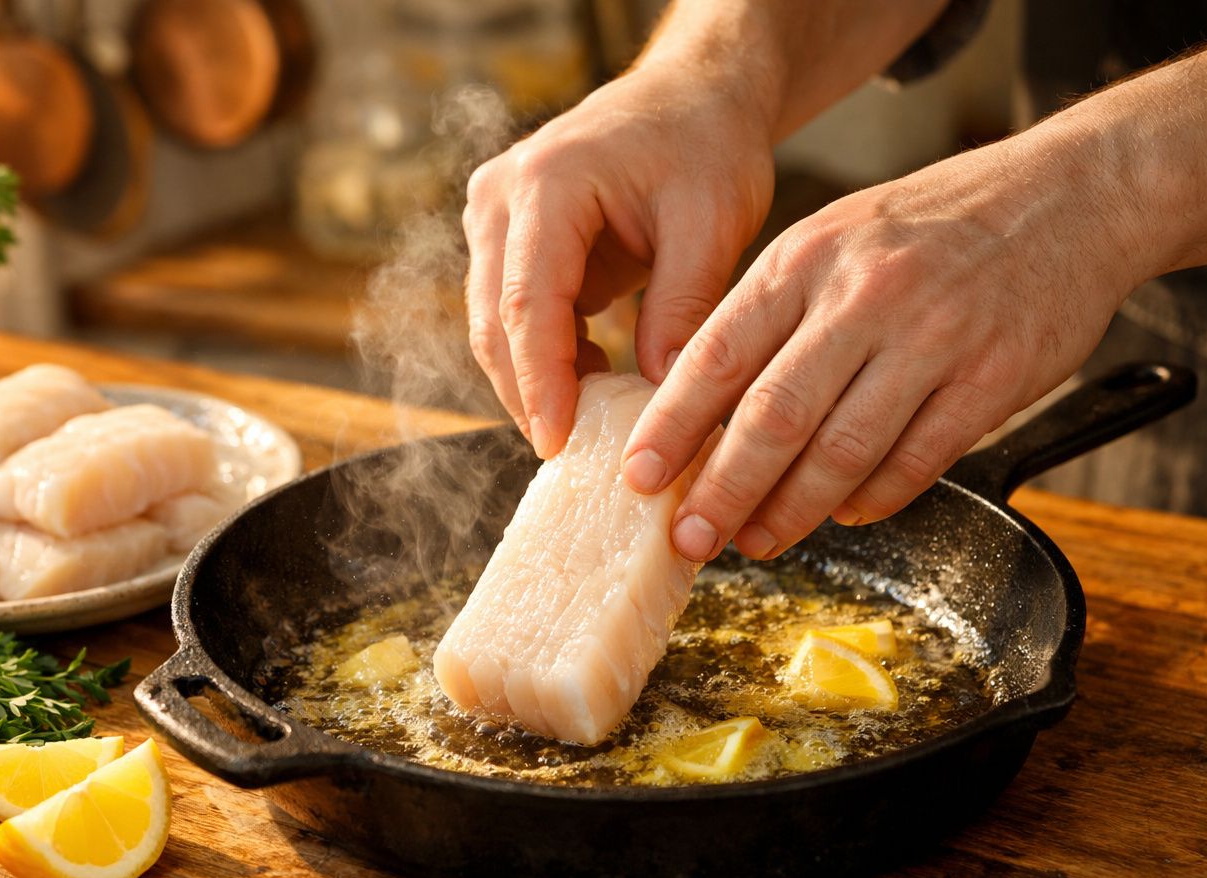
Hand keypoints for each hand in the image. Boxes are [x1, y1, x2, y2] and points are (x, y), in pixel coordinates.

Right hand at [462, 59, 776, 456]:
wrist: (690, 95)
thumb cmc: (705, 144)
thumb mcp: (713, 221)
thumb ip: (684, 305)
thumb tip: (662, 397)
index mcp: (547, 183)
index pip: (527, 303)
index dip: (540, 382)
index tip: (558, 442)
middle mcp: (500, 197)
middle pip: (494, 321)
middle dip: (528, 395)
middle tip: (570, 454)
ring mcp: (493, 216)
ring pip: (492, 324)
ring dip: (532, 380)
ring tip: (586, 427)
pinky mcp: (504, 238)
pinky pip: (510, 313)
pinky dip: (542, 356)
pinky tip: (588, 384)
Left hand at [622, 126, 1148, 560]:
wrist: (1068, 194)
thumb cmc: (928, 226)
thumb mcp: (829, 240)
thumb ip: (768, 317)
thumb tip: (700, 414)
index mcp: (805, 260)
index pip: (717, 355)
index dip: (670, 426)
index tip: (637, 477)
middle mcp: (862, 296)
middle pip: (772, 416)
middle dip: (722, 490)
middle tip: (690, 537)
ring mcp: (931, 337)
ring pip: (841, 449)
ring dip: (791, 510)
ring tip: (757, 541)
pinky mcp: (992, 378)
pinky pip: (918, 460)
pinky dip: (873, 497)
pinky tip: (845, 514)